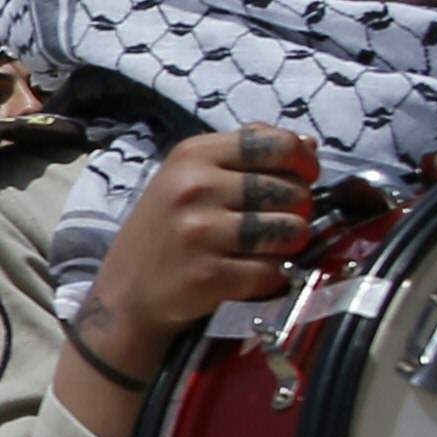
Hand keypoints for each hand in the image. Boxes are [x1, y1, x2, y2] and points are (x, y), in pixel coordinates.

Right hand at [58, 128, 322, 425]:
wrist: (127, 291)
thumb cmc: (168, 228)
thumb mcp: (191, 175)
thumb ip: (246, 155)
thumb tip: (309, 146)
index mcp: (194, 155)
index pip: (279, 144)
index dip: (303, 163)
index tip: (303, 178)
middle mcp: (195, 187)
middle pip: (292, 191)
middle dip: (297, 210)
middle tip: (274, 223)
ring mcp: (200, 232)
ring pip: (291, 232)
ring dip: (288, 245)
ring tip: (264, 249)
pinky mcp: (208, 275)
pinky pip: (274, 271)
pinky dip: (272, 277)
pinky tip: (250, 274)